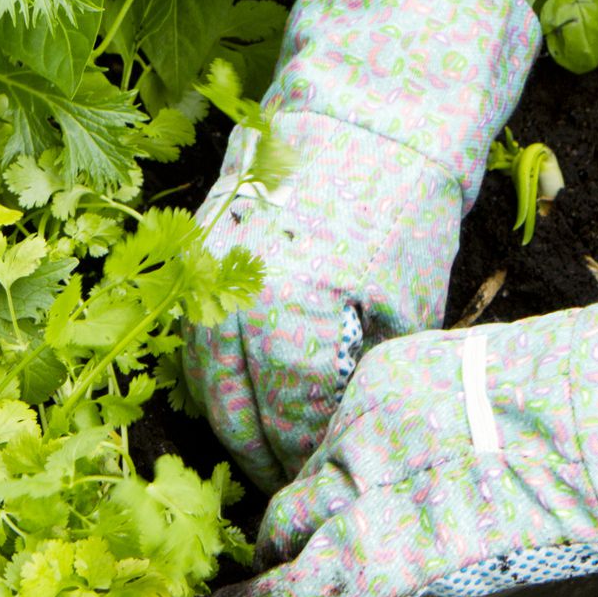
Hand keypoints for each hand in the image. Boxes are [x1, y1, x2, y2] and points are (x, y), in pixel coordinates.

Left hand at [179, 270, 597, 596]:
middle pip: (304, 481)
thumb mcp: (498, 389)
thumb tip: (444, 467)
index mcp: (387, 372)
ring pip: (299, 526)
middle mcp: (360, 417)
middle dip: (299, 524)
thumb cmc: (592, 403)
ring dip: (288, 567)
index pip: (329, 436)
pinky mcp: (385, 534)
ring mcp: (368, 472)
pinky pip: (307, 577)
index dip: (330, 481)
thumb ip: (448, 425)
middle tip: (287, 561)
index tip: (323, 506)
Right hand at [185, 0, 540, 493]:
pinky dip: (214, 369)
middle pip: (233, 409)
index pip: (286, 424)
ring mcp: (205, 271)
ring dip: (230, 418)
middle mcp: (231, 299)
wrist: (363, 110)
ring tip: (262, 450)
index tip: (317, 486)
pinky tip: (243, 390)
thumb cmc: (398, 205)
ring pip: (202, 374)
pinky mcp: (199, 247)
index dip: (301, 463)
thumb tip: (343, 433)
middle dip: (259, 456)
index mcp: (287, 319)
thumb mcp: (404, 305)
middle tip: (286, 486)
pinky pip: (193, 332)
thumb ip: (364, 376)